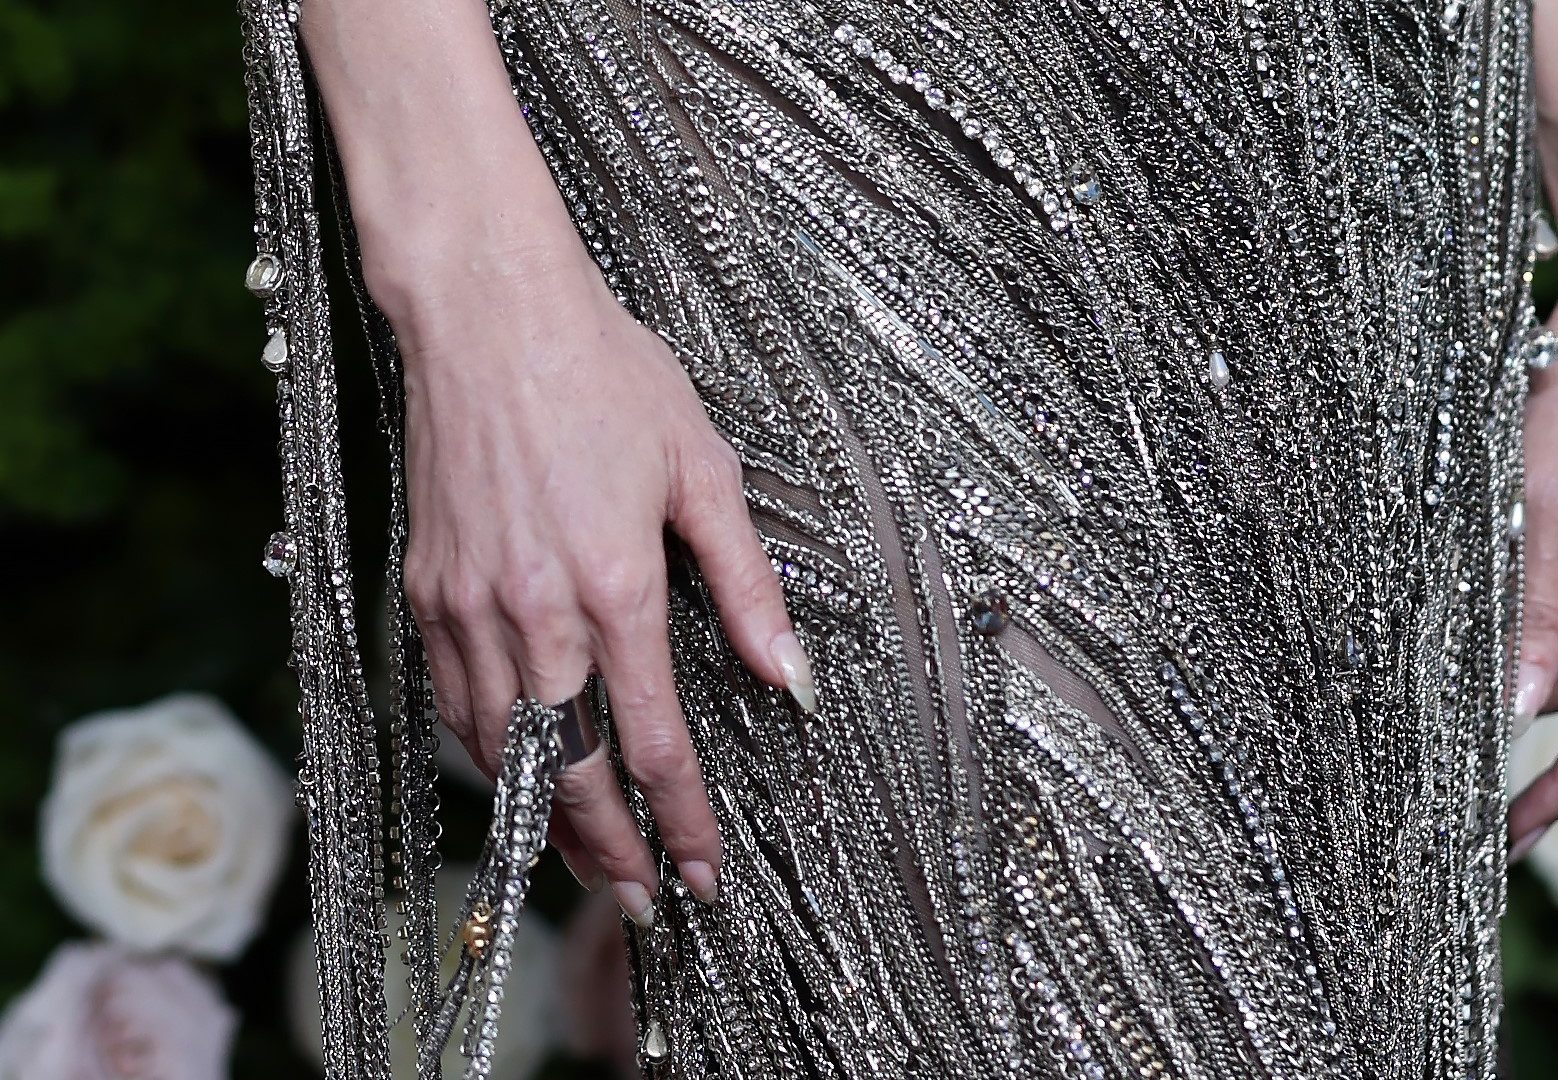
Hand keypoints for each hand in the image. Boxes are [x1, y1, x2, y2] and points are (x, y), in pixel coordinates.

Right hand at [386, 237, 816, 921]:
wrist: (485, 310)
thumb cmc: (604, 373)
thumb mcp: (703, 467)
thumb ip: (747, 583)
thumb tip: (789, 673)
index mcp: (616, 583)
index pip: (653, 741)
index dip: (683, 819)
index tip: (704, 872)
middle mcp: (533, 608)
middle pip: (569, 770)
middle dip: (610, 851)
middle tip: (642, 901)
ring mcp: (467, 603)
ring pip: (501, 750)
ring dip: (544, 815)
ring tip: (585, 856)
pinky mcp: (424, 586)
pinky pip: (455, 700)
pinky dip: (490, 753)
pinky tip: (521, 769)